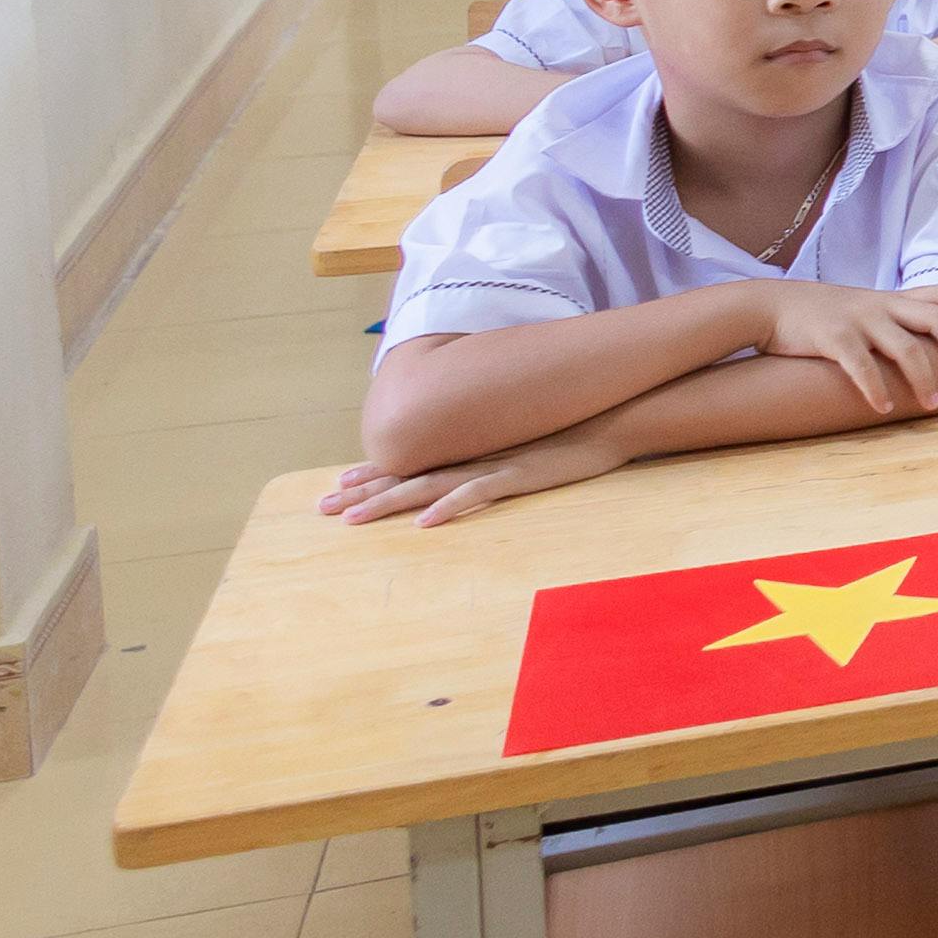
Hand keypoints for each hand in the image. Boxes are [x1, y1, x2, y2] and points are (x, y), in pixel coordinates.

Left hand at [322, 425, 627, 527]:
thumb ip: (498, 447)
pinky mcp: (520, 476)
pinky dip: (449, 507)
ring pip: (428, 486)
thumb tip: (476, 456)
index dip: (374, 474)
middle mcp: (473, 455)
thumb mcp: (527, 440)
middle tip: (323, 508)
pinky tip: (423, 523)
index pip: (412, 462)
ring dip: (387, 502)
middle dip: (363, 492)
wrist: (614, 414)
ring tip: (353, 519)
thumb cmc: (574, 428)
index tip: (338, 485)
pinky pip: (477, 494)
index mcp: (472, 449)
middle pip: (407, 475)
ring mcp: (494, 465)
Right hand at [761, 280, 937, 415]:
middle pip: (934, 318)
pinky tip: (884, 408)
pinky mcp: (833, 337)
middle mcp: (881, 306)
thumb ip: (893, 319)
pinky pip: (860, 366)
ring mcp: (859, 320)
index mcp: (891, 299)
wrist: (771, 306)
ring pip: (904, 347)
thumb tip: (927, 343)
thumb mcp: (863, 308)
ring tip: (933, 405)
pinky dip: (875, 389)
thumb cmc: (822, 313)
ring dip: (923, 379)